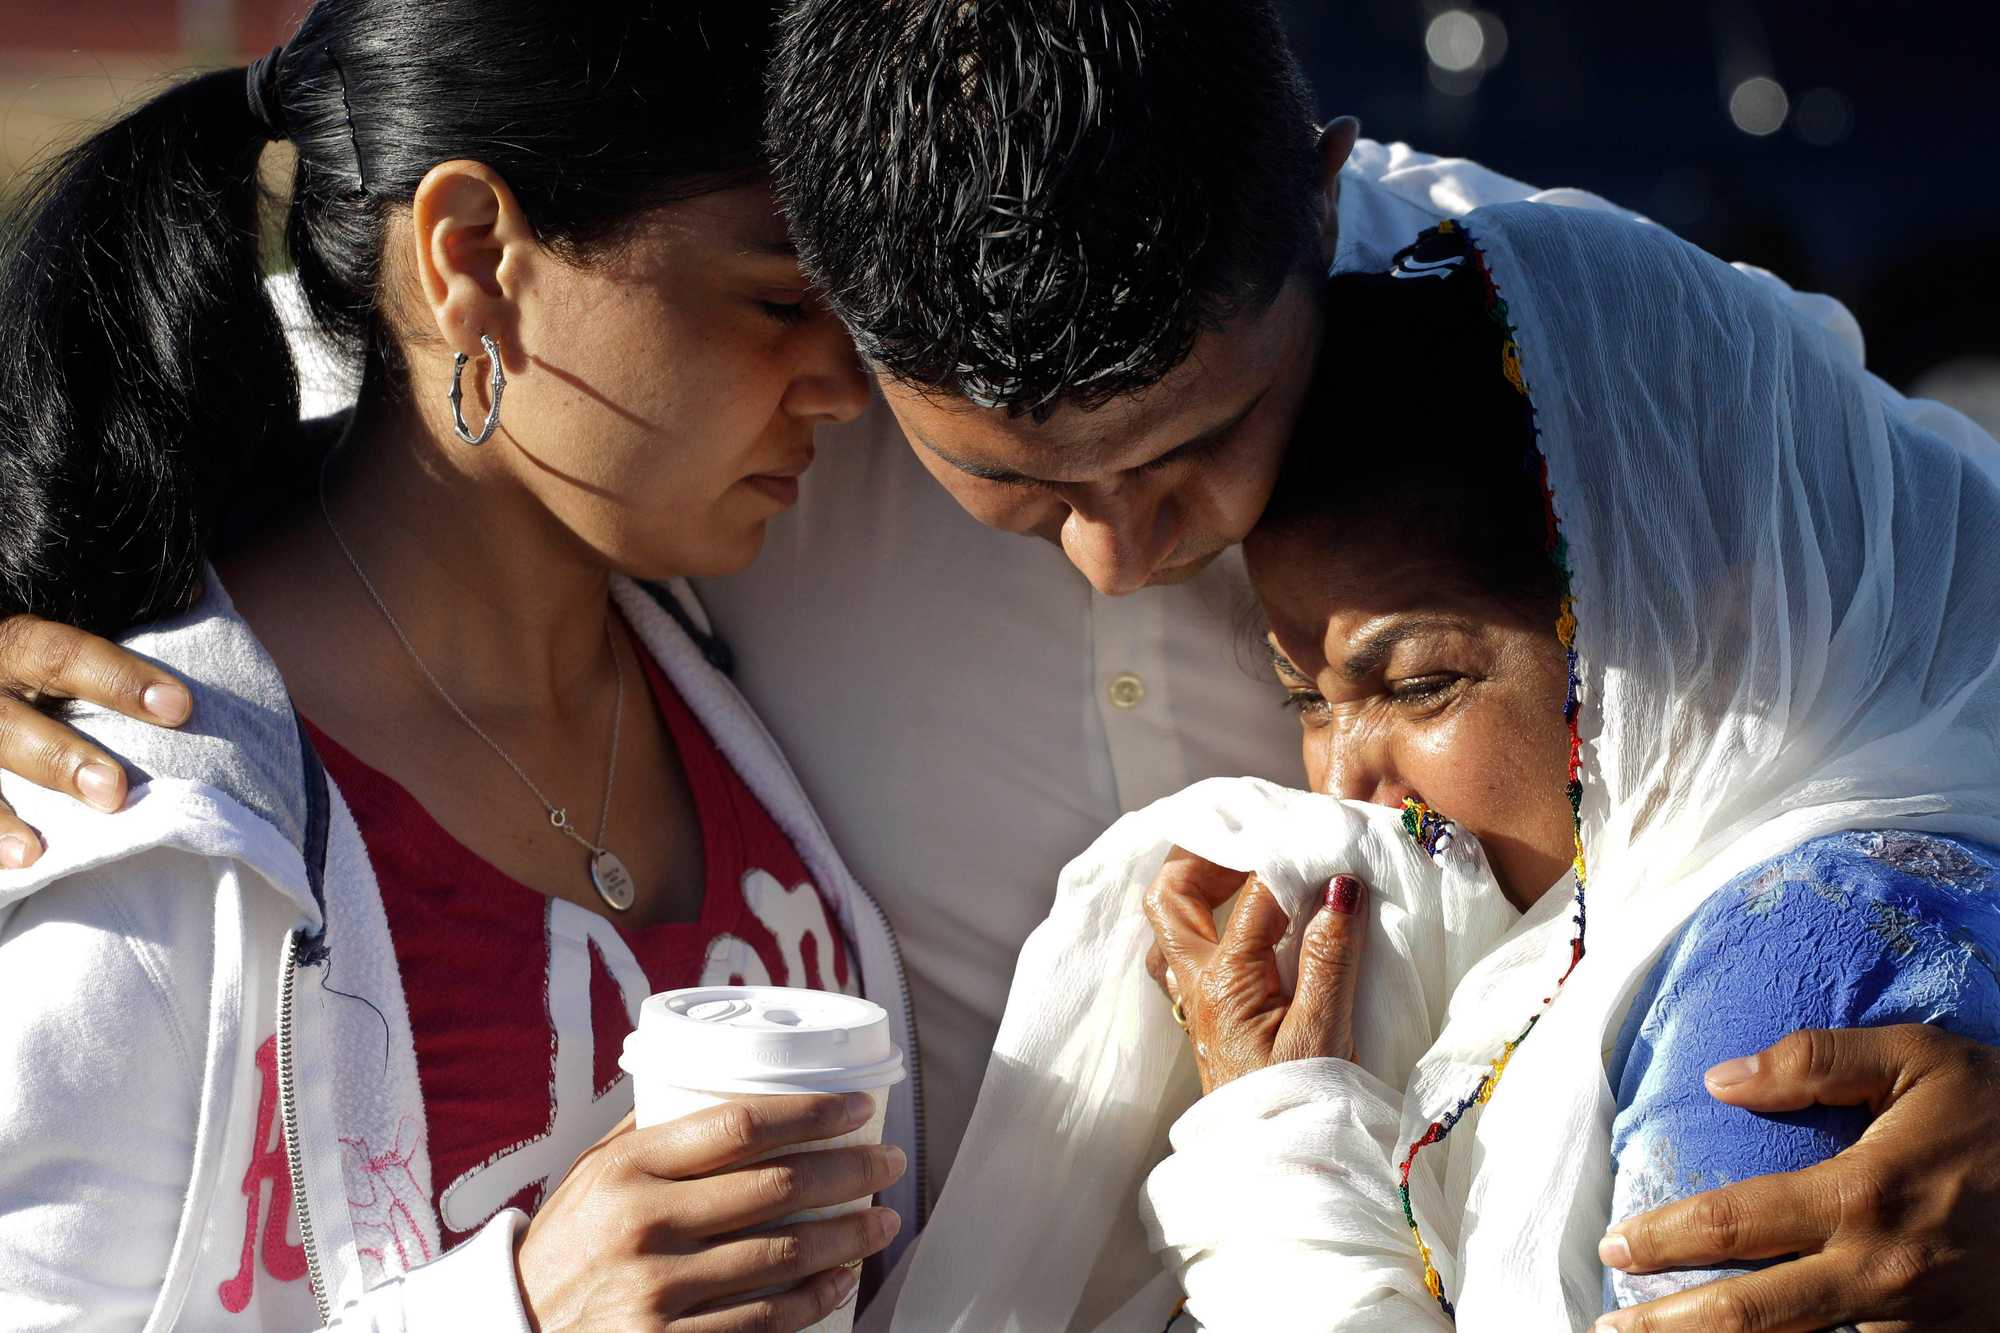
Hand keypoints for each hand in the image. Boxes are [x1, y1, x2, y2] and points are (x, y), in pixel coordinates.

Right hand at [0, 614, 191, 866]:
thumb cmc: (37, 675)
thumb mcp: (55, 647)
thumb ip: (113, 637)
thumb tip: (195, 594)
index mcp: (13, 644)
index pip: (61, 653)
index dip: (118, 679)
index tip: (181, 708)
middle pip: (9, 721)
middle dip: (59, 758)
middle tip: (114, 792)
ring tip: (34, 854)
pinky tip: (13, 865)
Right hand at [517, 1092, 905, 1332]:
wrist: (512, 1329)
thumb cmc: (564, 1246)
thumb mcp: (592, 1177)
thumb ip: (652, 1134)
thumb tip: (721, 1078)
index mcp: (628, 1169)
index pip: (739, 1125)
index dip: (811, 1113)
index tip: (857, 1108)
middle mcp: (644, 1225)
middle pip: (778, 1189)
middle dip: (851, 1174)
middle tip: (888, 1164)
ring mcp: (657, 1292)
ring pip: (783, 1258)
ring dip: (848, 1238)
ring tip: (880, 1221)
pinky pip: (763, 1323)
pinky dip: (814, 1300)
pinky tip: (841, 1281)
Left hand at [1140, 846, 1366, 1093]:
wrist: (1278, 1166)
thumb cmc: (1303, 1103)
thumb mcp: (1325, 1032)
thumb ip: (1329, 955)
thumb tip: (1338, 885)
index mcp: (1224, 980)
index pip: (1252, 895)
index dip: (1290, 861)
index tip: (1328, 847)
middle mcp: (1197, 983)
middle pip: (1168, 895)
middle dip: (1203, 855)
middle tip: (1254, 839)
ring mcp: (1196, 999)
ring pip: (1170, 922)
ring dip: (1199, 886)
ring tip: (1247, 868)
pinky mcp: (1208, 1014)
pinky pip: (1187, 948)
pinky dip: (1207, 919)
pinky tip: (1241, 918)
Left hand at [1596, 1024, 1999, 1331]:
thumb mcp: (1921, 1060)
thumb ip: (1815, 1061)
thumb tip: (1720, 1079)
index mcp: (1864, 1195)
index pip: (1733, 1225)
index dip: (1663, 1240)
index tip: (1615, 1247)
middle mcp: (1884, 1273)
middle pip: (1750, 1317)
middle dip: (1669, 1328)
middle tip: (1611, 1329)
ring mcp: (1922, 1325)